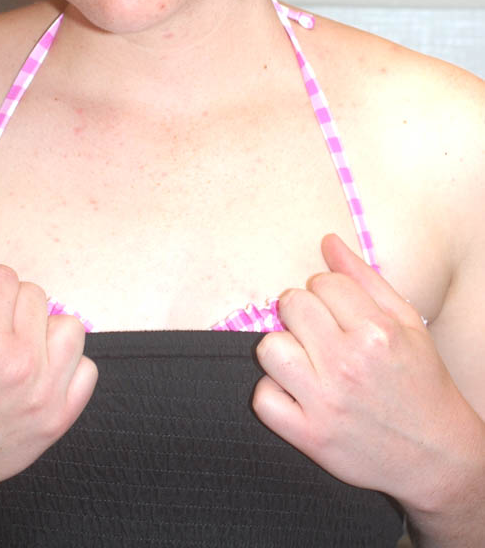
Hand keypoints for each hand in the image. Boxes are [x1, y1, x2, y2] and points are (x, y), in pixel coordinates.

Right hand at [0, 224, 96, 520]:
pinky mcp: (62, 419)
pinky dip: (67, 366)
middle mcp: (23, 366)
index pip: (3, 276)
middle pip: (36, 294)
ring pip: (69, 324)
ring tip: (15, 350)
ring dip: (44, 330)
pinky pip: (88, 367)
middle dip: (10, 305)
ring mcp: (48, 395)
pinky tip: (36, 375)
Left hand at [252, 234, 477, 511]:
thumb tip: (328, 241)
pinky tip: (299, 393)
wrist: (438, 457)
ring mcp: (326, 402)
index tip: (340, 313)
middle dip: (303, 314)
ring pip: (269, 347)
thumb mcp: (407, 323)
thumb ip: (364, 278)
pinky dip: (275, 394)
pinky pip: (262, 398)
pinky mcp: (309, 437)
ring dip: (284, 351)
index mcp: (376, 331)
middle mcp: (349, 364)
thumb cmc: (421, 384)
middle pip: (291, 305)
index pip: (322, 281)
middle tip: (322, 335)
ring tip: (308, 362)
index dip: (328, 294)